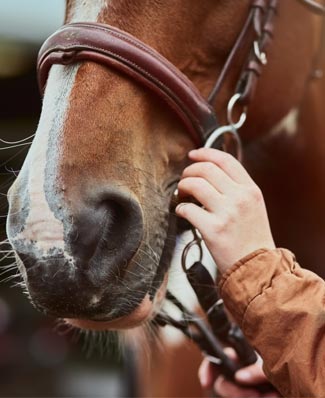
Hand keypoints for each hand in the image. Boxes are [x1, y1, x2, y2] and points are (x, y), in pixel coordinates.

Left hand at [176, 148, 274, 273]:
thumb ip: (237, 189)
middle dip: (189, 171)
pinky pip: (187, 209)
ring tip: (182, 195)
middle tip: (184, 179)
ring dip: (182, 187)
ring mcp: (227, 213)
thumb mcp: (253, 207)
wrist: (258, 268)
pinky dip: (180, 208)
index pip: (226, 160)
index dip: (206, 153)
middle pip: (206, 169)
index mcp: (251, 190)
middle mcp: (240, 198)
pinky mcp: (213, 229)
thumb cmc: (252, 239)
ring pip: (195, 185)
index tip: (193, 155)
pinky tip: (183, 213)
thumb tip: (210, 173)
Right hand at [199, 349, 279, 397]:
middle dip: (233, 391)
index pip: (217, 359)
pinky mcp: (252, 395)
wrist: (299, 385)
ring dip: (247, 397)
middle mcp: (241, 373)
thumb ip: (256, 369)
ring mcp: (246, 388)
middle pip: (223, 382)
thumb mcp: (272, 365)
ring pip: (235, 394)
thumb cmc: (286, 368)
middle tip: (254, 395)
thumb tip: (239, 377)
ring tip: (271, 396)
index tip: (206, 382)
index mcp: (242, 357)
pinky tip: (273, 397)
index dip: (208, 369)